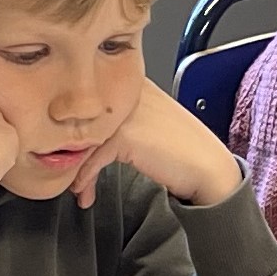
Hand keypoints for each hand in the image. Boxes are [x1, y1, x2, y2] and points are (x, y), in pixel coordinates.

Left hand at [75, 83, 243, 209]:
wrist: (206, 167)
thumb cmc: (182, 149)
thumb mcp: (147, 125)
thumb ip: (120, 121)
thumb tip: (87, 137)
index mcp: (135, 85)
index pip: (93, 103)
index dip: (79, 131)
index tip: (72, 153)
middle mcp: (129, 94)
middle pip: (84, 120)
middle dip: (75, 151)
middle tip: (70, 172)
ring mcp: (126, 113)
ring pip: (85, 139)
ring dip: (78, 167)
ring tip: (78, 186)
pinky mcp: (125, 135)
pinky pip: (94, 157)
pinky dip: (86, 176)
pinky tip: (84, 190)